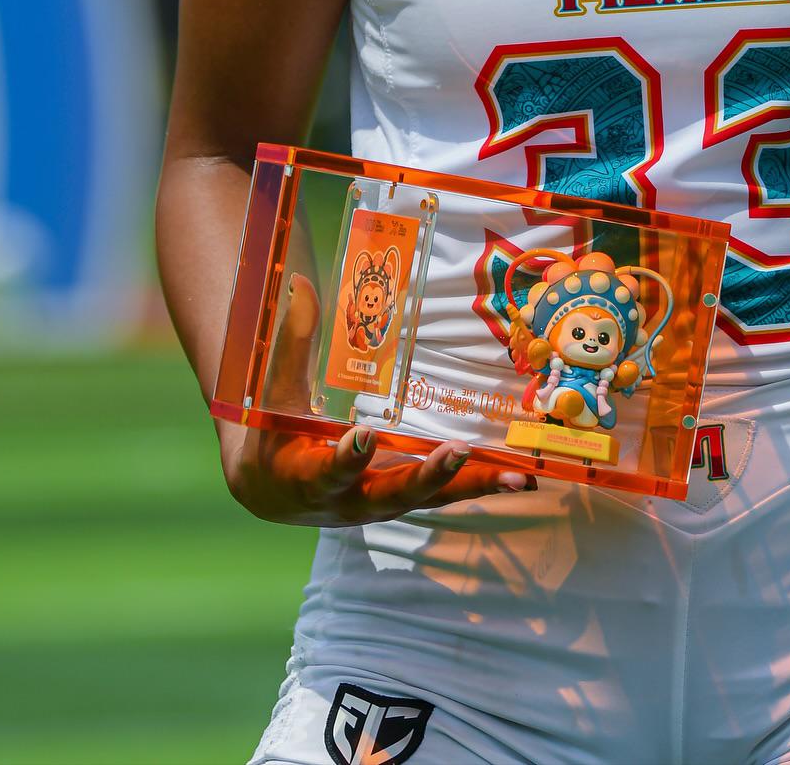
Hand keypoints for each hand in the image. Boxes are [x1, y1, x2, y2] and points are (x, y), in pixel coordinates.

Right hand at [220, 273, 535, 525]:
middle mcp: (347, 502)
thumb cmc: (271, 435)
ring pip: (428, 500)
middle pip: (390, 496)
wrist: (273, 492)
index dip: (343, 458)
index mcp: (305, 477)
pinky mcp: (403, 500)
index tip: (358, 436)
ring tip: (515, 477)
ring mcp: (379, 505)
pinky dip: (479, 487)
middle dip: (425, 477)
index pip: (325, 470)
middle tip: (456, 454)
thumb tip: (300, 284)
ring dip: (471, 487)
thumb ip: (291, 345)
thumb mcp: (272, 396)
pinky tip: (518, 479)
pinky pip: (443, 496)